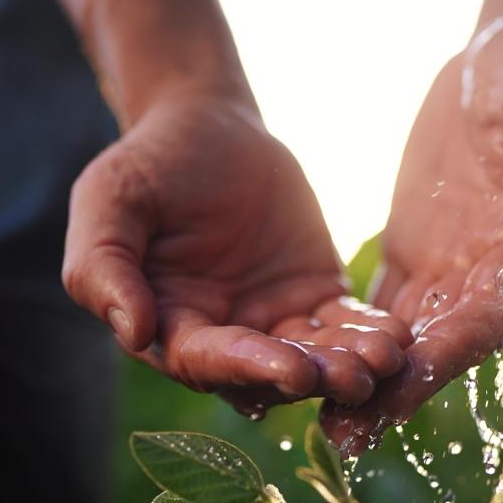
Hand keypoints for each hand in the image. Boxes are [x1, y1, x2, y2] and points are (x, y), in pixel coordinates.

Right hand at [63, 96, 411, 415]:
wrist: (207, 125)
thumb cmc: (146, 165)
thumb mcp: (108, 202)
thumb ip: (104, 266)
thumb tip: (131, 331)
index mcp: (171, 329)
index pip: (209, 361)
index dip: (250, 368)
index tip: (293, 370)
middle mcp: (225, 338)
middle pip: (271, 373)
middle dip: (314, 376)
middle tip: (354, 376)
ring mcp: (275, 321)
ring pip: (315, 356)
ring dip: (349, 364)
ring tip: (385, 360)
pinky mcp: (316, 296)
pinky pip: (345, 323)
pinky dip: (370, 333)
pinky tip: (397, 337)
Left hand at [322, 14, 502, 452]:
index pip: (491, 314)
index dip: (451, 352)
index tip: (405, 386)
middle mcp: (491, 271)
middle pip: (443, 344)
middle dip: (398, 390)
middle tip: (350, 436)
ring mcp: (451, 267)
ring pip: (408, 338)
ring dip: (370, 382)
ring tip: (325, 425)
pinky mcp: (415, 253)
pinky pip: (382, 308)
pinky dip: (352, 342)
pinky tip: (315, 371)